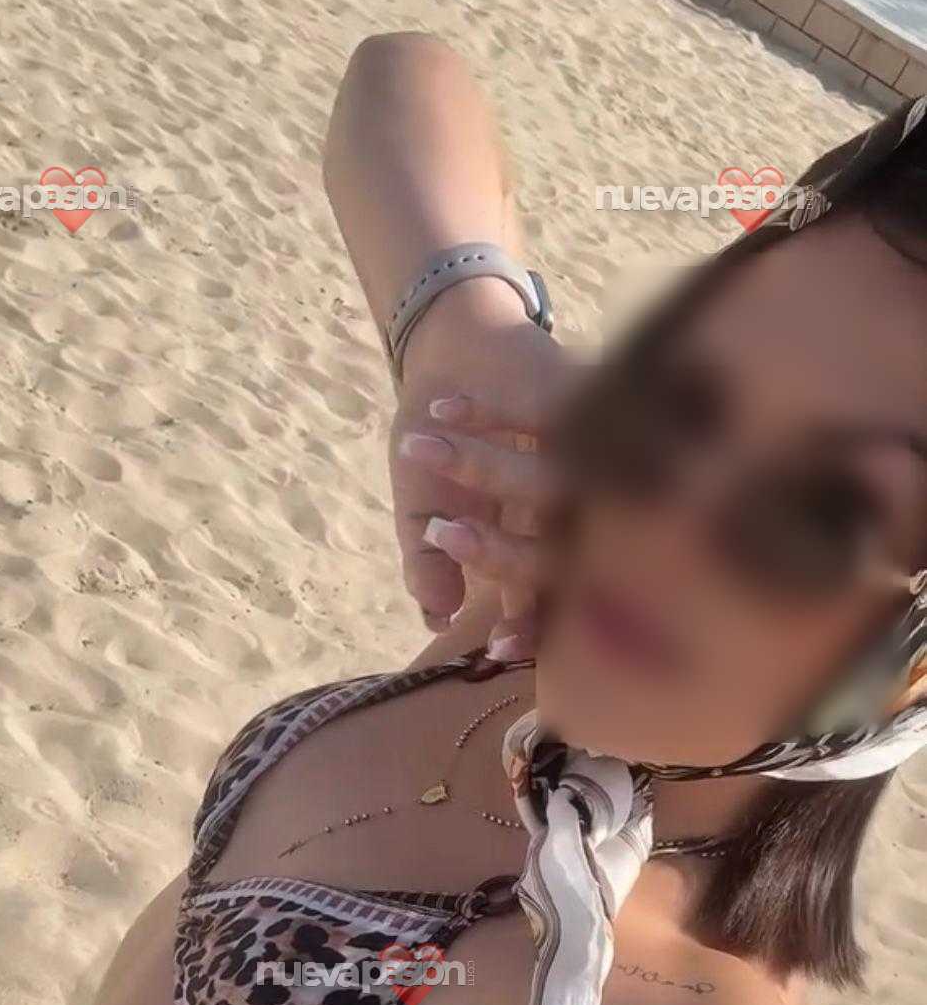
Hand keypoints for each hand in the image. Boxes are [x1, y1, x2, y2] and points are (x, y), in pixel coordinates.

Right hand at [390, 278, 576, 641]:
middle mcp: (575, 506)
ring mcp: (584, 453)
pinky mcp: (580, 395)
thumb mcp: (424, 511)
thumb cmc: (442, 446)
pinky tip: (440, 410)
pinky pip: (539, 415)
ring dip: (477, 467)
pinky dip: (480, 413)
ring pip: (548, 482)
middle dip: (509, 557)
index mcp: (543, 546)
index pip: (553, 604)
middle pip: (568, 552)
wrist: (456, 358)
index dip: (533, 632)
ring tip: (420, 450)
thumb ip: (429, 567)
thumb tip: (438, 617)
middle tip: (451, 539)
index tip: (495, 646)